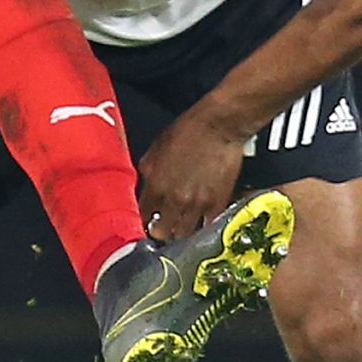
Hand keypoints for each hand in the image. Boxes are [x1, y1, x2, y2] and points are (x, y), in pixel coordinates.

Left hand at [135, 109, 246, 244]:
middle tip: (163, 226)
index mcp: (155, 186)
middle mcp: (173, 200)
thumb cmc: (188, 130)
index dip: (144, 218)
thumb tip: (146, 186)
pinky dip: (202, 227)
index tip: (148, 219)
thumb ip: (148, 172)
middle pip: (161, 232)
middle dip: (160, 231)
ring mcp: (196, 205)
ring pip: (183, 235)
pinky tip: (201, 222)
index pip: (142, 215)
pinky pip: (206, 227)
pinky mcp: (217, 205)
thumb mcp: (156, 148)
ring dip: (180, 232)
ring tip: (181, 226)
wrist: (219, 126)